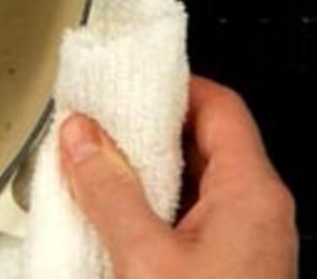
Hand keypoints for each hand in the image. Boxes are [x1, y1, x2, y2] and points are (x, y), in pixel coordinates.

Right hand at [59, 76, 297, 278]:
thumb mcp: (144, 257)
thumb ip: (109, 191)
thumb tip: (82, 135)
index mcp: (252, 194)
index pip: (219, 106)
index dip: (171, 87)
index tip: (125, 82)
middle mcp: (260, 214)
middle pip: (205, 142)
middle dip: (145, 131)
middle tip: (95, 124)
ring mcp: (249, 245)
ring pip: (195, 185)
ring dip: (144, 174)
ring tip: (92, 170)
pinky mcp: (231, 270)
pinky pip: (191, 221)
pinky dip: (151, 210)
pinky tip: (111, 221)